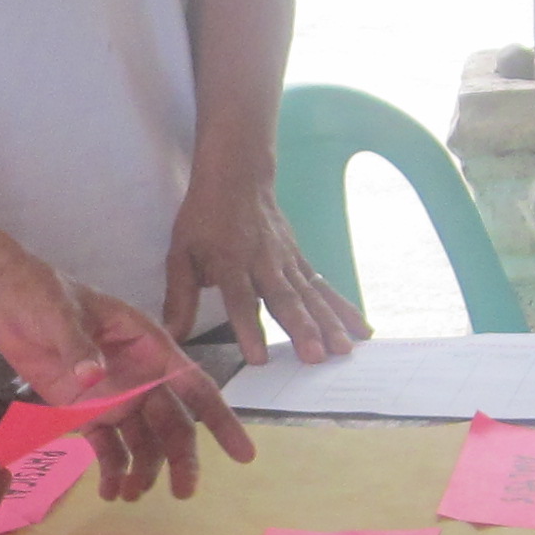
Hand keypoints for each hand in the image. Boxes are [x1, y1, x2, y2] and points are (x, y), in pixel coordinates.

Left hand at [0, 264, 252, 501]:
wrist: (8, 300)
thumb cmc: (43, 294)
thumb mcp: (60, 312)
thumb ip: (77, 345)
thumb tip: (93, 378)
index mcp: (150, 346)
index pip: (195, 386)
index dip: (221, 419)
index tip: (242, 453)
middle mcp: (140, 377)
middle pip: (172, 424)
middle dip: (182, 459)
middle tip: (182, 493)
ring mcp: (115, 397)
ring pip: (143, 442)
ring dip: (143, 471)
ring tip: (130, 496)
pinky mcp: (86, 411)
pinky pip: (107, 446)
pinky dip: (111, 469)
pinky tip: (108, 492)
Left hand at [162, 172, 365, 367]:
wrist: (237, 177)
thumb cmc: (204, 219)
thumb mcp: (180, 253)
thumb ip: (179, 296)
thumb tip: (173, 337)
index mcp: (230, 261)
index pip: (240, 299)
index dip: (249, 328)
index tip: (259, 358)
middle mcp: (263, 262)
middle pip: (284, 298)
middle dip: (301, 328)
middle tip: (315, 357)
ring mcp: (287, 261)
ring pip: (309, 294)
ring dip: (328, 323)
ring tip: (344, 350)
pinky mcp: (300, 261)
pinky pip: (324, 287)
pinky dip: (343, 308)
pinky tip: (361, 329)